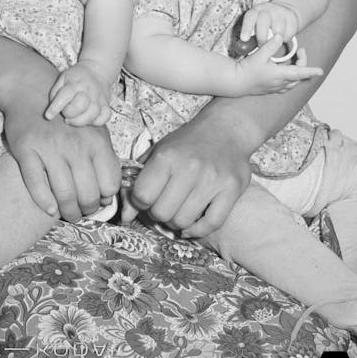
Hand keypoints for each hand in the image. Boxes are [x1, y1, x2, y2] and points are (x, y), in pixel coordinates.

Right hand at [3, 90, 120, 222]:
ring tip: (67, 213)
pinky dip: (44, 202)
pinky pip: (36, 185)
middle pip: (87, 194)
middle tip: (81, 212)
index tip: (97, 202)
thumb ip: (104, 159)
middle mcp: (75, 145)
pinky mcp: (26, 150)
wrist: (32, 93)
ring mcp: (50, 148)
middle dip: (86, 210)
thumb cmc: (66, 117)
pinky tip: (49, 209)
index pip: (109, 184)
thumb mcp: (92, 130)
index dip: (104, 199)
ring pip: (64, 194)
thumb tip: (107, 197)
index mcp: (96, 141)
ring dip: (68, 212)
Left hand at [45, 61, 111, 125]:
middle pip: (80, 106)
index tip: (48, 116)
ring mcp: (99, 98)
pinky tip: (88, 119)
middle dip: (70, 113)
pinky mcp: (106, 105)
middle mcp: (89, 90)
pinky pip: (104, 117)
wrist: (97, 70)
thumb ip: (55, 93)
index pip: (65, 94)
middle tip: (66, 113)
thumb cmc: (76, 77)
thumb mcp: (63, 78)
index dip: (56, 107)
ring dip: (81, 121)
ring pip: (93, 114)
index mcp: (75, 82)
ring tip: (73, 120)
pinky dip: (97, 122)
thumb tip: (52, 109)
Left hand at [121, 113, 251, 238]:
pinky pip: (211, 224)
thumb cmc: (187, 143)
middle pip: (162, 213)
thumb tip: (124, 216)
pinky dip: (198, 230)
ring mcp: (212, 180)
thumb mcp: (158, 152)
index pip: (142, 196)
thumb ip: (137, 182)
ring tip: (180, 209)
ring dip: (178, 222)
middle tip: (165, 204)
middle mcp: (189, 167)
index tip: (147, 197)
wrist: (226, 127)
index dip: (140, 202)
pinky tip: (193, 223)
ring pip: (184, 222)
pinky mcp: (231, 189)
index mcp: (166, 156)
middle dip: (159, 213)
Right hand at [234, 35, 321, 94]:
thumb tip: (280, 36)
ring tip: (295, 61)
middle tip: (299, 51)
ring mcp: (276, 88)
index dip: (311, 70)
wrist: (236, 82)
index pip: (300, 72)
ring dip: (297, 73)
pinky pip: (286, 87)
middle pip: (298, 77)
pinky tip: (287, 76)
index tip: (320, 70)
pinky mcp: (271, 90)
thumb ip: (271, 45)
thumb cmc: (247, 69)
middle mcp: (280, 83)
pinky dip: (290, 80)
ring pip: (293, 83)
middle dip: (303, 65)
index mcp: (279, 75)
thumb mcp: (259, 55)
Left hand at [241, 0, 299, 46]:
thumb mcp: (256, 25)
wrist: (285, 11)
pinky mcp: (291, 17)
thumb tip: (243, 50)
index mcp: (255, 11)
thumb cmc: (266, 23)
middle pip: (263, 23)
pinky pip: (289, 33)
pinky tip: (283, 35)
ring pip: (278, 31)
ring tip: (274, 39)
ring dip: (275, 40)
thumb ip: (251, 37)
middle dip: (262, 37)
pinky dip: (286, 38)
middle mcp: (266, 9)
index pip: (249, 18)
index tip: (244, 39)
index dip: (246, 29)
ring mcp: (280, 11)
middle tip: (262, 45)